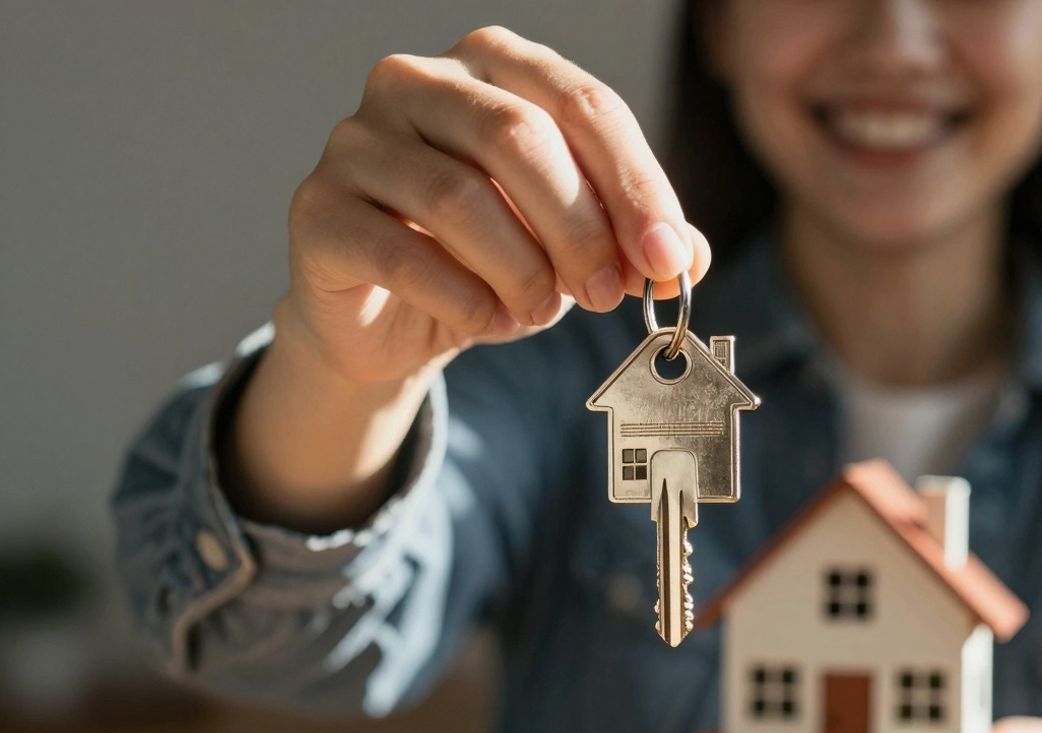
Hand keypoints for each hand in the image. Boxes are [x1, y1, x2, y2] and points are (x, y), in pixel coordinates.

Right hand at [282, 25, 710, 385]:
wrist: (389, 320)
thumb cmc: (490, 260)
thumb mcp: (575, 244)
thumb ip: (631, 239)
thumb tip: (686, 254)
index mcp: (495, 64)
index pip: (585, 105)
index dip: (637, 187)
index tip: (668, 258)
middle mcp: (419, 80)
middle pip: (521, 138)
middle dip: (581, 229)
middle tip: (608, 295)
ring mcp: (357, 139)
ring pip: (460, 196)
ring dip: (521, 271)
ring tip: (540, 314)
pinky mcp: (318, 208)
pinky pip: (402, 252)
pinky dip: (463, 300)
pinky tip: (489, 322)